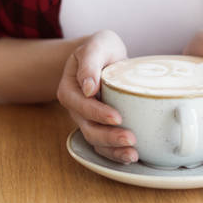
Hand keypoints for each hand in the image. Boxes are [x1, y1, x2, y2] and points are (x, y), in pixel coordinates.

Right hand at [56, 30, 138, 163]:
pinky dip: (116, 153)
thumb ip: (90, 62)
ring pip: (95, 140)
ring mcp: (87, 120)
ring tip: (133, 154)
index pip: (80, 105)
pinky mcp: (100, 126)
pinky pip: (104, 145)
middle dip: (108, 136)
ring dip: (113, 150)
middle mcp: (76, 108)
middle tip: (130, 139)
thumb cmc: (101, 48)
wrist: (105, 56)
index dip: (97, 113)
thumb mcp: (97, 45)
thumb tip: (88, 88)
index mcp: (70, 88)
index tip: (117, 117)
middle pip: (87, 128)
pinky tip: (131, 156)